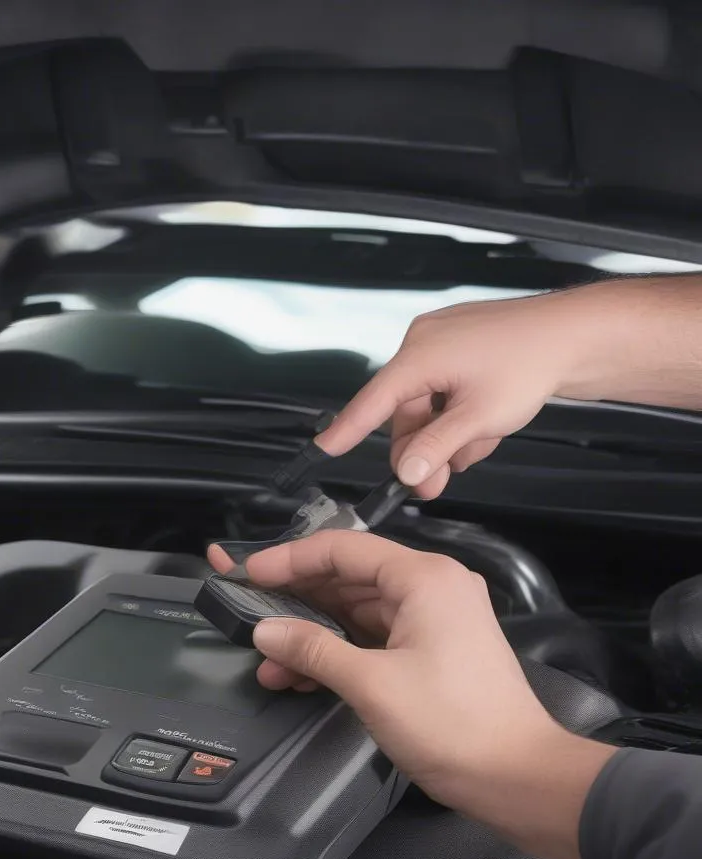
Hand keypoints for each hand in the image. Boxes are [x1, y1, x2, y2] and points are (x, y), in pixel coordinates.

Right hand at [208, 531, 616, 858]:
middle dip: (296, 600)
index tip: (247, 573)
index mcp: (424, 577)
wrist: (518, 778)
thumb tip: (263, 629)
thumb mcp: (371, 684)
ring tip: (267, 660)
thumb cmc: (451, 723)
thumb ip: (312, 649)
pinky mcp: (433, 649)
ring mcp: (434, 619)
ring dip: (313, 633)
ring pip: (357, 612)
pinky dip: (338, 652)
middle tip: (248, 612)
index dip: (290, 559)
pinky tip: (298, 675)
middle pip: (349, 577)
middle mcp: (431, 586)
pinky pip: (374, 637)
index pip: (343, 549)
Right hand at [316, 276, 701, 497]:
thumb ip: (436, 447)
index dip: (346, 428)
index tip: (324, 449)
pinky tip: (482, 426)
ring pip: (427, 405)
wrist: (574, 334)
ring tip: (474, 447)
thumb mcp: (479, 418)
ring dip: (445, 435)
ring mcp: (443, 342)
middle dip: (422, 449)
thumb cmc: (531, 363)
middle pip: (404, 412)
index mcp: (420, 354)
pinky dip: (457, 414)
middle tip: (433, 484)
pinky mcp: (460, 346)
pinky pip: (444, 390)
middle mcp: (424, 343)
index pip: (372, 400)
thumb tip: (406, 470)